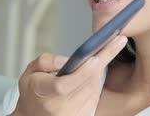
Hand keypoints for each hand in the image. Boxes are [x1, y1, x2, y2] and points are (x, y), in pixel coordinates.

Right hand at [11, 35, 127, 115]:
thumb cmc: (32, 92)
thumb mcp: (30, 72)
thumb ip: (45, 62)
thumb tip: (66, 60)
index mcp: (45, 93)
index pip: (65, 85)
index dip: (82, 72)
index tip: (96, 58)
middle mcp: (60, 107)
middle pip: (87, 83)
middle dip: (103, 61)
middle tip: (119, 41)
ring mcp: (72, 114)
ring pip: (94, 88)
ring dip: (101, 69)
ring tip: (110, 48)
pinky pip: (95, 95)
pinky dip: (96, 81)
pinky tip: (96, 69)